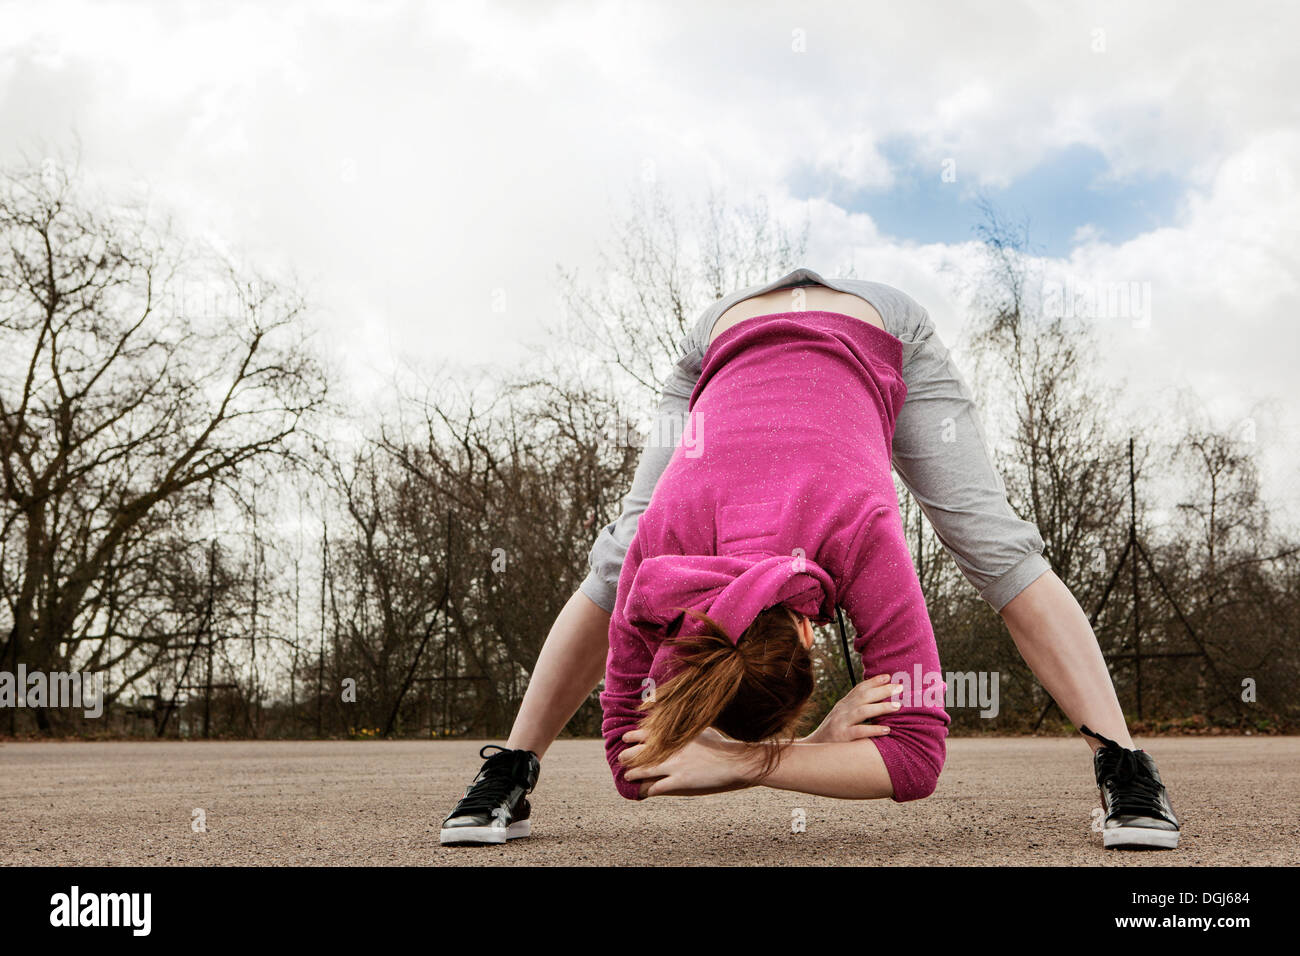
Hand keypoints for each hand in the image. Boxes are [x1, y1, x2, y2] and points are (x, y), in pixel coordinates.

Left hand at [618, 727, 761, 797]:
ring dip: (632, 775)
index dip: (632, 737)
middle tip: (621, 758)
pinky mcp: (679, 782)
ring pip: (642, 771)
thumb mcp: (700, 727)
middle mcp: (669, 749)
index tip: (626, 739)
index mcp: (673, 735)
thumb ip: (683, 723)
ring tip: (627, 776)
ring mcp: (673, 766)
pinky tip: (644, 792)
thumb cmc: (720, 744)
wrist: (735, 762)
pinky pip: (656, 788)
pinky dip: (647, 791)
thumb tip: (675, 714)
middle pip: (638, 752)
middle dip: (627, 756)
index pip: (643, 733)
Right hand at [800, 673, 901, 743]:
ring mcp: (841, 723)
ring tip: (898, 707)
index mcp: (843, 705)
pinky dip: (873, 729)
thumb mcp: (841, 717)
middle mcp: (842, 711)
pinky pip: (859, 732)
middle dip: (882, 690)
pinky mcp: (842, 737)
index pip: (859, 689)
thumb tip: (877, 702)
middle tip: (900, 687)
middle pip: (863, 696)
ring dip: (881, 708)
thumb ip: (855, 709)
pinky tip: (887, 730)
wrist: (814, 751)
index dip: (873, 681)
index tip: (888, 676)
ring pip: (863, 711)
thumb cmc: (833, 735)